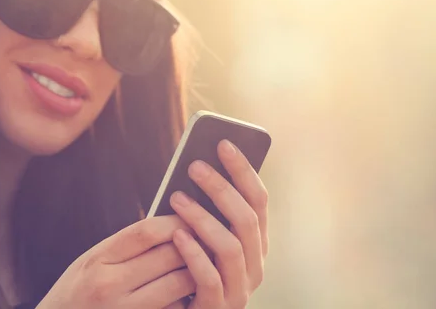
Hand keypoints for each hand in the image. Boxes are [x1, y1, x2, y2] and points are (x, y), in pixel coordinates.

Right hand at [36, 216, 195, 308]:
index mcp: (98, 259)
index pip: (147, 231)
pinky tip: (188, 293)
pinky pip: (175, 308)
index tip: (190, 216)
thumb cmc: (76, 294)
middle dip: (194, 243)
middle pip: (169, 254)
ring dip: (197, 271)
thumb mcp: (91, 261)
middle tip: (208, 237)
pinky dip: (186, 298)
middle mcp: (110, 285)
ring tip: (205, 263)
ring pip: (180, 282)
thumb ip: (125, 244)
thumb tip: (170, 223)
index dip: (176, 220)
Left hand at [169, 139, 268, 308]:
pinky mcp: (218, 308)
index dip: (243, 170)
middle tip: (194, 166)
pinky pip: (210, 278)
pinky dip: (194, 253)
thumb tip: (197, 167)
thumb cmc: (189, 266)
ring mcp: (240, 288)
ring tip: (177, 197)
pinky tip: (176, 234)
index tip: (224, 143)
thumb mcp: (203, 236)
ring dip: (203, 218)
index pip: (259, 200)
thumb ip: (208, 211)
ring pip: (230, 246)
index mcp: (255, 242)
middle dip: (222, 188)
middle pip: (247, 218)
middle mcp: (255, 264)